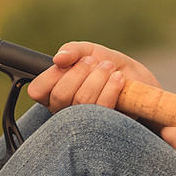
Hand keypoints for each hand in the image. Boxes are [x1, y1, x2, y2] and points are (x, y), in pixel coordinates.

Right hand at [25, 42, 157, 111]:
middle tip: (93, 62)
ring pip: (82, 101)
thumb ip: (72, 50)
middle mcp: (65, 111)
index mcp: (54, 94)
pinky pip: (102, 108)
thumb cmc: (108, 66)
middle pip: (61, 95)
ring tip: (109, 67)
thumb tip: (59, 58)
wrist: (138, 80)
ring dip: (98, 77)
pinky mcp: (105, 126)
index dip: (52, 74)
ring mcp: (85, 122)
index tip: (69, 62)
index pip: (37, 90)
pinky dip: (111, 88)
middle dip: (80, 72)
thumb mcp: (89, 51)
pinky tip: (118, 79)